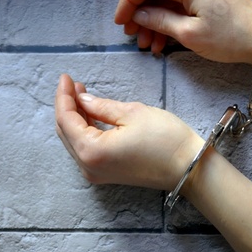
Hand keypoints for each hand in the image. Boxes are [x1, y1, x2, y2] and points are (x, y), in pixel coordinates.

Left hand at [55, 74, 203, 189]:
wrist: (188, 169)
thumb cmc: (165, 140)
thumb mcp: (132, 113)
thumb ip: (101, 106)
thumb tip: (83, 99)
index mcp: (91, 151)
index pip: (66, 120)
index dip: (63, 96)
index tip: (66, 77)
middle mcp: (88, 166)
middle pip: (66, 132)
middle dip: (67, 105)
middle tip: (73, 84)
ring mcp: (96, 173)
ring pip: (74, 141)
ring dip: (76, 117)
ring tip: (81, 94)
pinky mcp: (106, 173)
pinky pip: (86, 149)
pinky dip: (85, 130)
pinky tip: (90, 113)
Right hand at [114, 0, 251, 63]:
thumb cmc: (228, 36)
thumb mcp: (187, 33)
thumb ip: (158, 21)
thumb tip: (138, 16)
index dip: (127, 3)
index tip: (120, 23)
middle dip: (139, 15)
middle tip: (134, 37)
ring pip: (163, 1)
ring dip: (152, 23)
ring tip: (148, 46)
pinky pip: (177, 6)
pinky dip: (166, 23)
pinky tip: (161, 44)